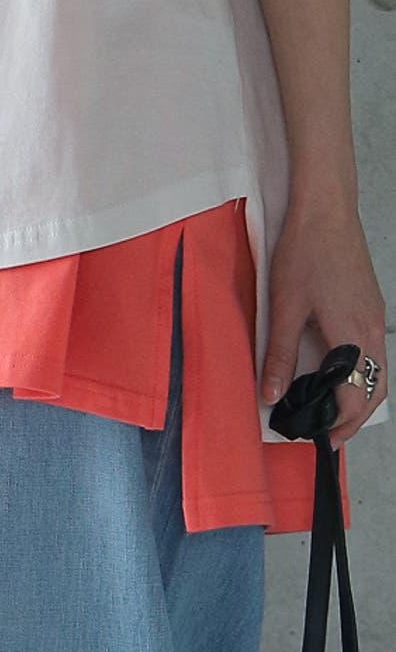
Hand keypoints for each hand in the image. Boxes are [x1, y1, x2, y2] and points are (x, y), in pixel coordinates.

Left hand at [260, 202, 387, 449]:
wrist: (325, 211)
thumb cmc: (304, 253)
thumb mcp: (284, 308)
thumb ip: (281, 355)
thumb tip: (272, 395)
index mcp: (354, 335)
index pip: (357, 398)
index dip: (339, 424)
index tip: (317, 440)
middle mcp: (374, 330)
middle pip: (376, 391)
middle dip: (354, 419)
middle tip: (324, 434)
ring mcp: (376, 317)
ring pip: (378, 372)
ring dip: (359, 397)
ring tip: (328, 410)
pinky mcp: (370, 306)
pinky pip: (373, 352)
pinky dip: (361, 374)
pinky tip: (336, 373)